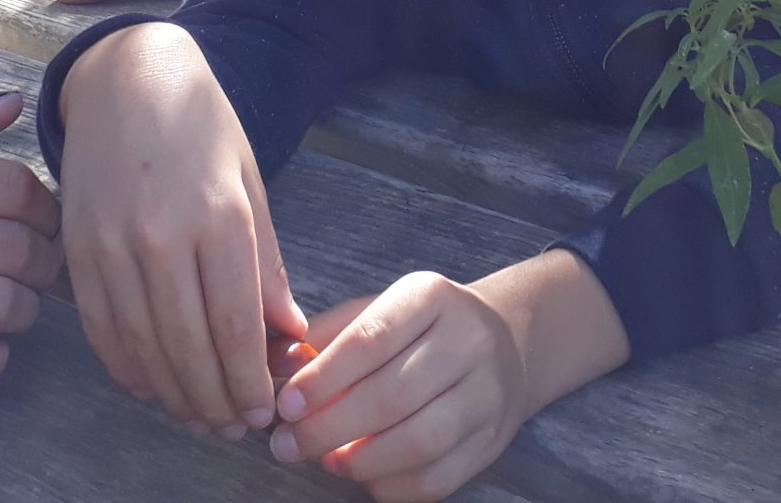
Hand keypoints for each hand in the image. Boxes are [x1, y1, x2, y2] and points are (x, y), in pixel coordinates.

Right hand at [60, 24, 305, 435]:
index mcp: (218, 215)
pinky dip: (125, 366)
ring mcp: (112, 242)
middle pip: (188, 346)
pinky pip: (101, 326)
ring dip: (172, 394)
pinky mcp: (77, 246)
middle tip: (232, 428)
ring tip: (197, 416)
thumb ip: (266, 261)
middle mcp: (162, 233)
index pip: (235, 325)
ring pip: (142, 346)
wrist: (126, 74)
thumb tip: (288, 332)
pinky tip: (149, 385)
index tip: (263, 413)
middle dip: (214, 400)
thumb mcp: (250, 181)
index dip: (249, 381)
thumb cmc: (201, 123)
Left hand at [271, 275, 527, 502]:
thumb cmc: (419, 328)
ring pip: (419, 441)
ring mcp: (486, 393)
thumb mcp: (378, 309)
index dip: (323, 378)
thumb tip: (276, 369)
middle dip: (329, 427)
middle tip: (287, 444)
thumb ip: (326, 338)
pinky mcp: (491, 439)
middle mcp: (467, 340)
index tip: (285, 404)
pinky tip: (363, 475)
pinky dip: (392, 486)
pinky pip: (438, 478)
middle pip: (393, 395)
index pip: (371, 338)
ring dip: (360, 461)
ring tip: (324, 460)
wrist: (504, 341)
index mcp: (431, 297)